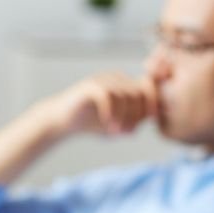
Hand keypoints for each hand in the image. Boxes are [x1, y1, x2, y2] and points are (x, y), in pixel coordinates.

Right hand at [41, 73, 158, 137]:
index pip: (148, 90)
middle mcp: (116, 78)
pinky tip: (107, 126)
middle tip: (126, 133)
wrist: (60, 121)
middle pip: (139, 92)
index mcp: (125, 84)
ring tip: (116, 132)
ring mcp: (103, 80)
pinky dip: (111, 113)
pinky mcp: (89, 86)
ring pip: (125, 95)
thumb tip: (153, 115)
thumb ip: (136, 119)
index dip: (148, 108)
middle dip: (136, 115)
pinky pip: (108, 96)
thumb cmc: (90, 124)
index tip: (138, 126)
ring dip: (124, 116)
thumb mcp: (118, 124)